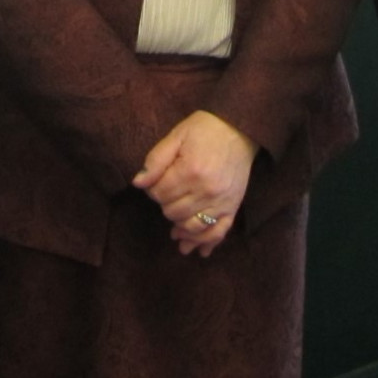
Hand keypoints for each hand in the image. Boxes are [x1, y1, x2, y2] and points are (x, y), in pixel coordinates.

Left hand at [133, 111, 257, 256]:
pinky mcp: (233, 206)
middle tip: (169, 195)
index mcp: (190, 170)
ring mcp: (221, 200)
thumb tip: (138, 183)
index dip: (153, 190)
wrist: (239, 128)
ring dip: (181, 228)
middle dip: (166, 206)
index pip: (160, 194)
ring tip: (175, 229)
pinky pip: (219, 231)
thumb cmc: (205, 129)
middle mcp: (206, 190)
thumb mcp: (177, 135)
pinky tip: (197, 249)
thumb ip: (156, 160)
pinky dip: (206, 242)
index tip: (157, 182)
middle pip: (173, 212)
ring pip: (192, 227)